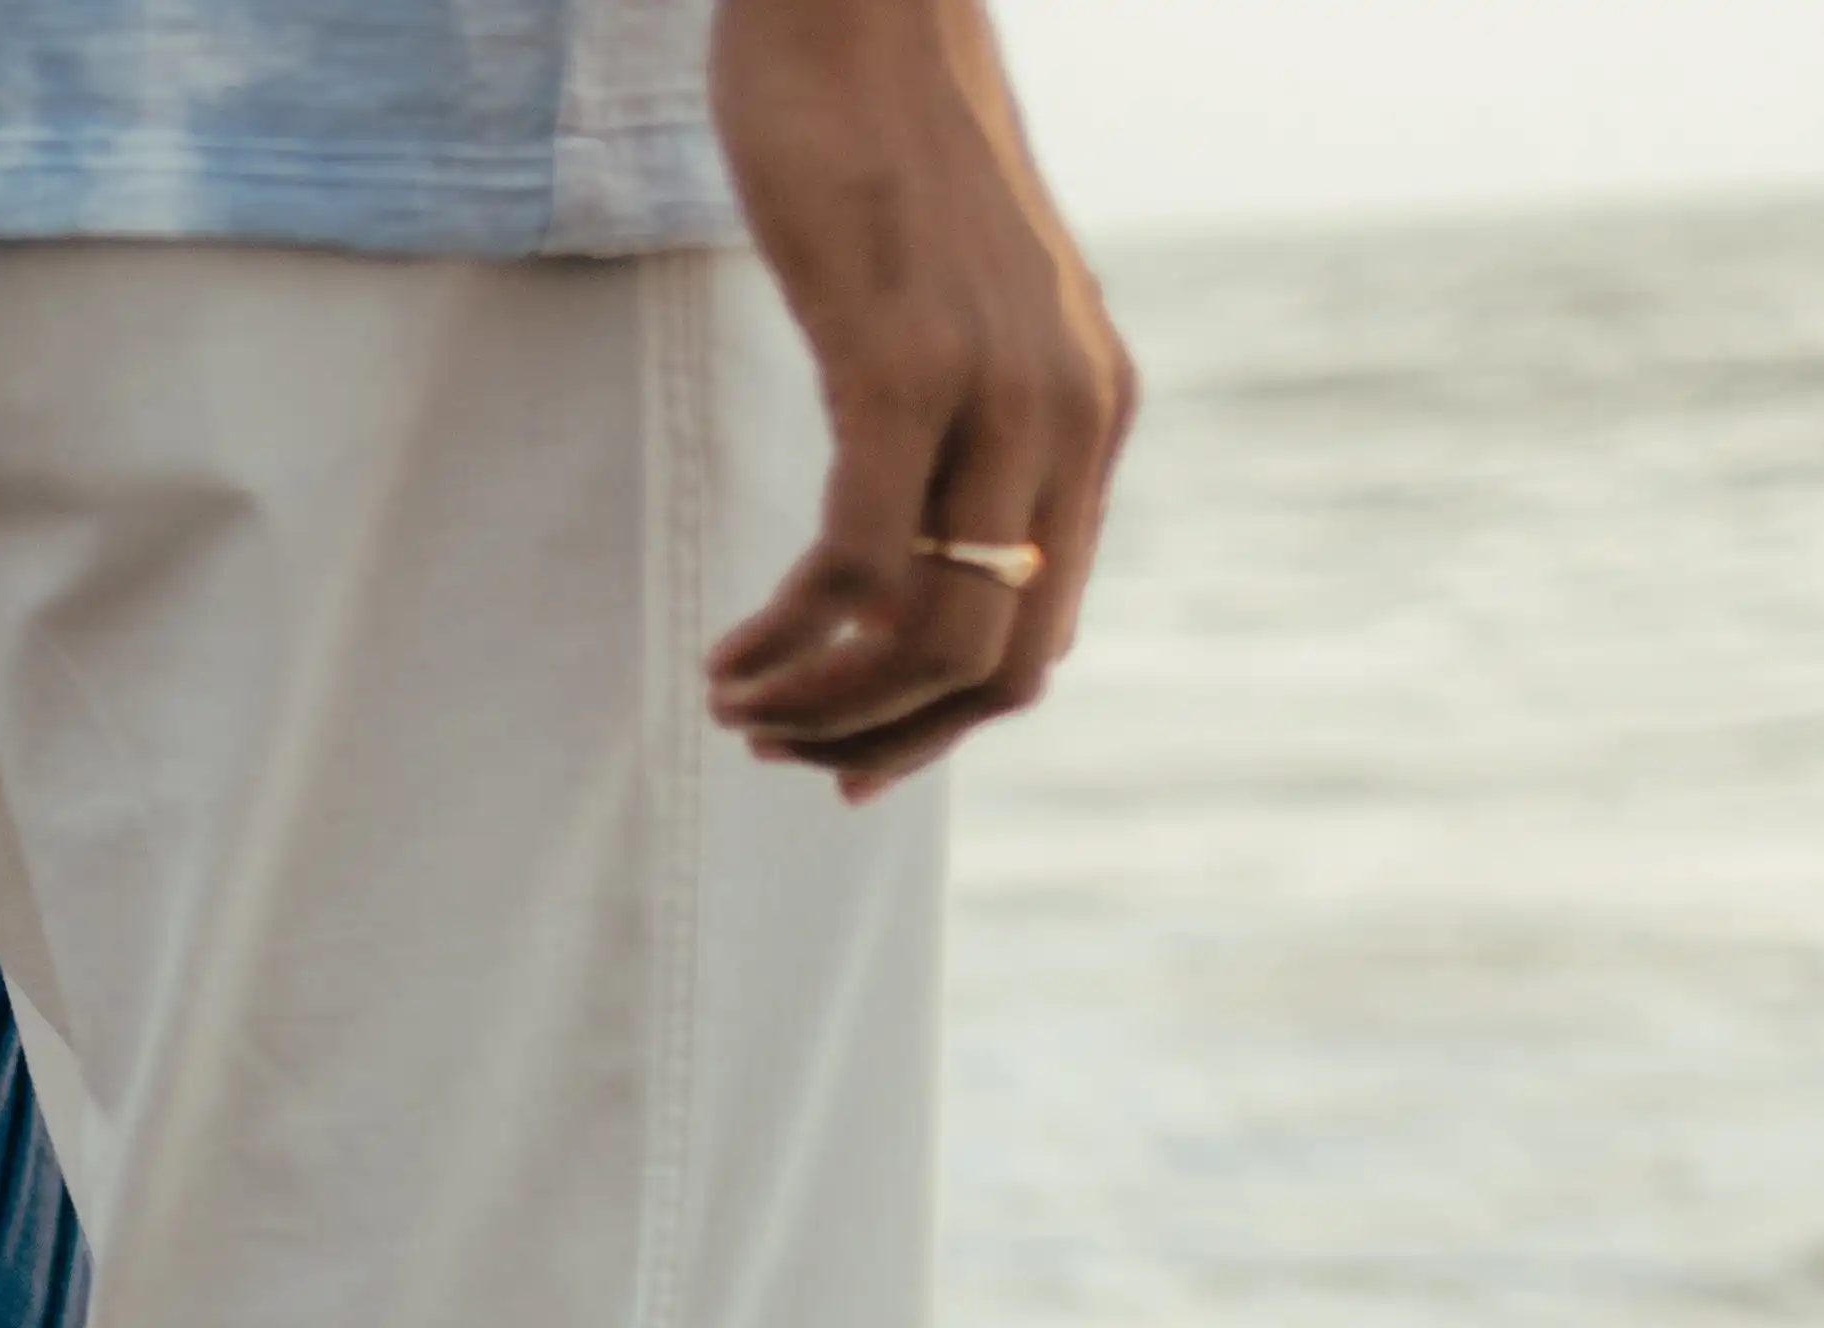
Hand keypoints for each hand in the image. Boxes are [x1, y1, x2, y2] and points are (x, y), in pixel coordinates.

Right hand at [705, 0, 1133, 796]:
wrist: (858, 1)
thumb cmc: (883, 145)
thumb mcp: (952, 308)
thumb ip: (961, 420)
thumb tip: (906, 553)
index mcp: (1092, 412)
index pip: (1038, 637)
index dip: (937, 729)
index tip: (842, 756)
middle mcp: (1066, 413)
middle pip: (996, 666)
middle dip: (879, 738)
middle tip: (778, 747)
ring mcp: (996, 392)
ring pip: (929, 639)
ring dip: (823, 706)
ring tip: (738, 708)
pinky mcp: (905, 367)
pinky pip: (858, 572)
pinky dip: (789, 640)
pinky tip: (732, 657)